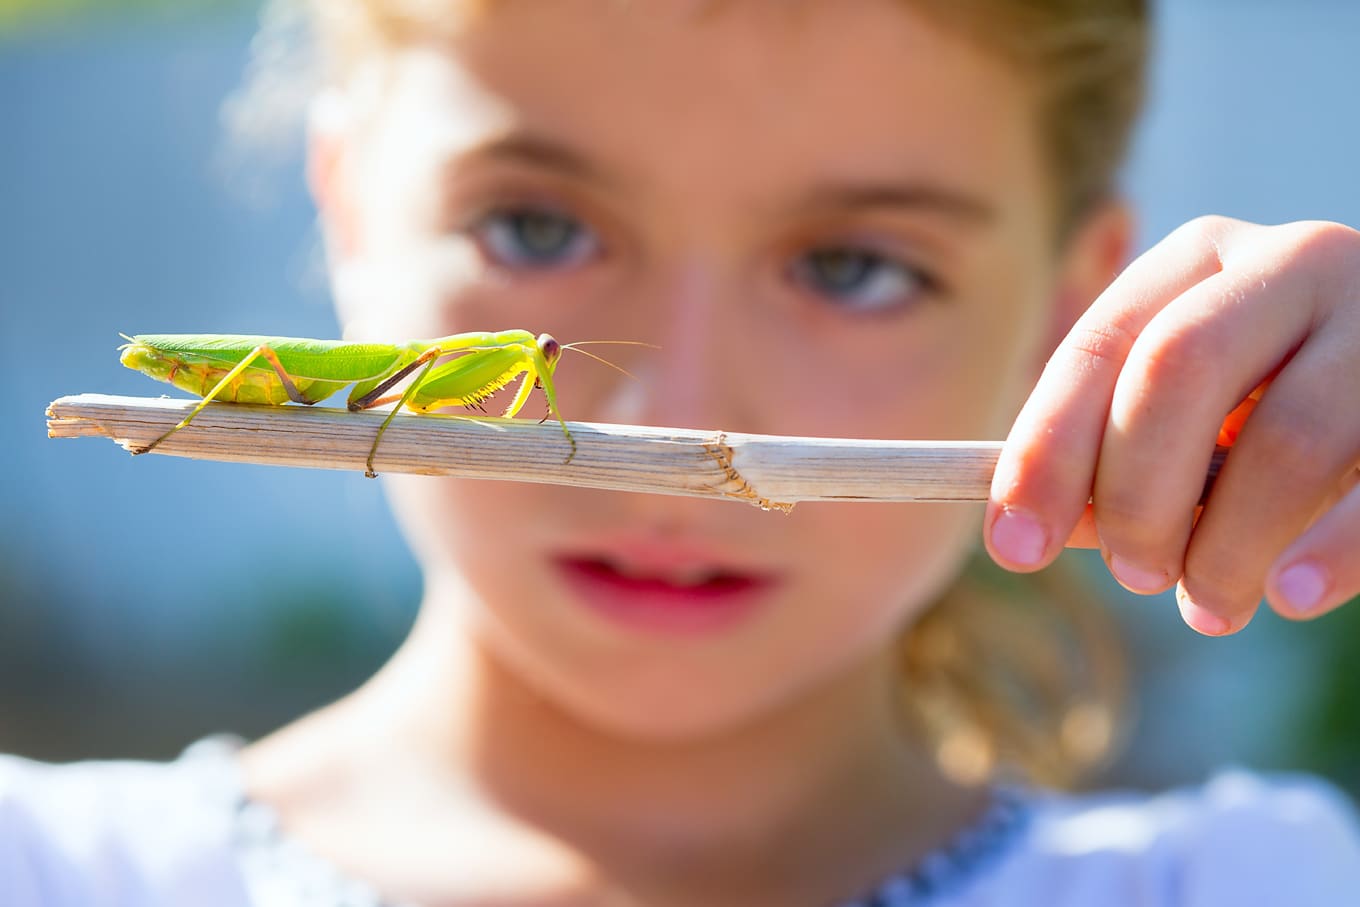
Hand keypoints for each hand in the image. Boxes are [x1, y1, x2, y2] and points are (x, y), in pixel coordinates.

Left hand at [985, 216, 1359, 634]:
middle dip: (1136, 494)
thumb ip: (1109, 460)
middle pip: (1178, 369)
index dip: (1047, 452)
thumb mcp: (1181, 416)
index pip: (1099, 347)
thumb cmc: (1262, 415)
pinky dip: (1329, 552)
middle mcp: (1290, 264)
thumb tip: (1033, 530)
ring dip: (1228, 547)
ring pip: (1289, 440)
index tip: (1015, 547)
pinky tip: (1290, 597)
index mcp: (1198, 262)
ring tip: (1209, 607)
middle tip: (1133, 575)